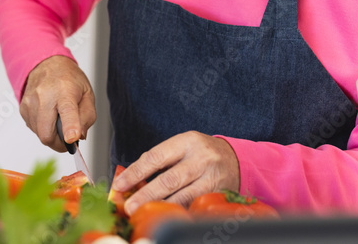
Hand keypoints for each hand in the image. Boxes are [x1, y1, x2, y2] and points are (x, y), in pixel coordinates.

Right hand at [19, 55, 94, 153]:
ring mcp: (30, 102)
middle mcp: (44, 96)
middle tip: (68, 138)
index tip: (71, 138)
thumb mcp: (88, 94)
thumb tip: (78, 136)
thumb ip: (87, 117)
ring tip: (58, 120)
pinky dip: (43, 128)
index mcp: (64, 91)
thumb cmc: (68, 79)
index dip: (70, 127)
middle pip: (47, 133)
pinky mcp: (23, 108)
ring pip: (40, 134)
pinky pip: (34, 128)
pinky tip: (48, 116)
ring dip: (51, 135)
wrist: (47, 64)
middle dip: (59, 143)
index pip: (67, 112)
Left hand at [111, 131, 240, 213]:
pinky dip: (178, 211)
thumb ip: (160, 161)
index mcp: (186, 141)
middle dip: (145, 195)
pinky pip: (194, 205)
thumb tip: (132, 180)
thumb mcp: (182, 147)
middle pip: (168, 179)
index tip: (119, 185)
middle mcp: (200, 158)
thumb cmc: (201, 153)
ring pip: (182, 196)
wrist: (237, 159)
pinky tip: (166, 215)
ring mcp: (212, 178)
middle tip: (129, 206)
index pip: (155, 157)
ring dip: (160, 206)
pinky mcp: (219, 194)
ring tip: (143, 213)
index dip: (135, 172)